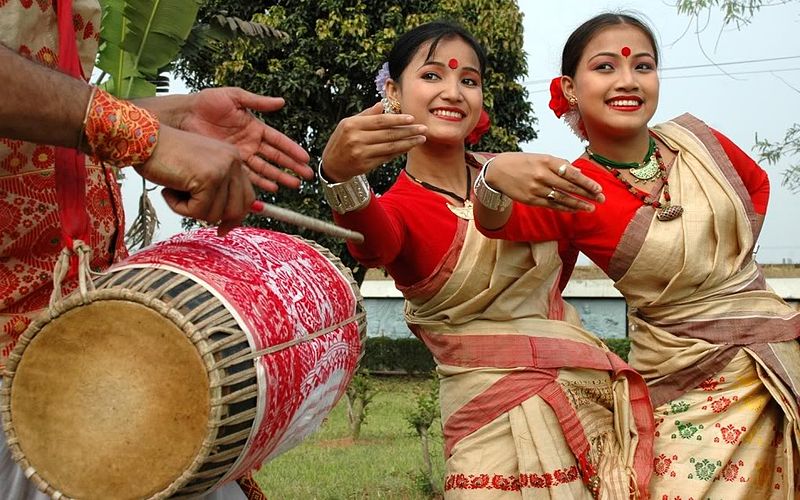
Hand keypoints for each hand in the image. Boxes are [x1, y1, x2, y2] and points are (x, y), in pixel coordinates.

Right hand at [134, 125, 254, 235]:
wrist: (143, 140)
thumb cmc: (165, 155)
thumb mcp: (199, 171)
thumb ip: (217, 190)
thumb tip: (227, 220)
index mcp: (233, 158)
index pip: (247, 197)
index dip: (235, 217)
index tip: (223, 228)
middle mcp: (233, 161)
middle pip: (236, 209)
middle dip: (213, 217)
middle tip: (192, 211)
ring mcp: (222, 169)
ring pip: (215, 214)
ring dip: (190, 210)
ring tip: (175, 190)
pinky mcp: (208, 178)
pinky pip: (198, 211)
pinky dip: (179, 207)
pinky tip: (169, 190)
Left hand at [179, 87, 312, 191]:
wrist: (184, 116)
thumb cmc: (206, 103)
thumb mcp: (235, 97)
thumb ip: (258, 101)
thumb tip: (281, 102)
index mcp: (254, 127)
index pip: (278, 140)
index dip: (292, 149)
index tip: (305, 158)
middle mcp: (250, 143)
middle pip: (276, 157)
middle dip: (291, 167)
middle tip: (306, 176)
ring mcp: (240, 155)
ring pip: (265, 169)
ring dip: (280, 177)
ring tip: (294, 185)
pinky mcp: (229, 164)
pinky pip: (248, 175)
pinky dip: (260, 182)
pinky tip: (272, 189)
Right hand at [321, 102, 426, 181]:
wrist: (331, 165)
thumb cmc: (341, 141)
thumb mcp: (347, 124)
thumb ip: (366, 115)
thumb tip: (381, 104)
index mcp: (352, 125)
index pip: (380, 121)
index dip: (397, 120)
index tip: (412, 118)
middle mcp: (356, 139)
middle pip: (388, 134)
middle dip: (408, 131)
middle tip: (423, 128)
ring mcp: (361, 153)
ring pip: (390, 147)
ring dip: (408, 143)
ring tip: (421, 139)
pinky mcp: (365, 165)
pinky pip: (386, 157)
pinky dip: (399, 152)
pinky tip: (409, 147)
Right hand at [485, 152, 604, 211]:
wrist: (497, 171)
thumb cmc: (522, 162)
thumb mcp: (541, 157)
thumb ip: (561, 164)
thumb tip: (580, 173)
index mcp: (547, 161)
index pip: (572, 173)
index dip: (587, 182)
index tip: (599, 188)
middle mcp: (542, 175)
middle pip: (570, 187)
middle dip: (587, 194)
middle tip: (601, 199)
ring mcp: (536, 189)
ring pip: (562, 198)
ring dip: (578, 204)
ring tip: (591, 208)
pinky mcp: (530, 199)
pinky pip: (552, 205)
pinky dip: (565, 208)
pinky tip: (575, 209)